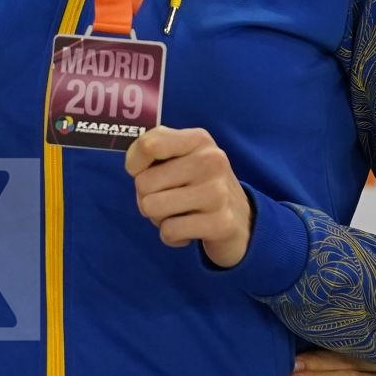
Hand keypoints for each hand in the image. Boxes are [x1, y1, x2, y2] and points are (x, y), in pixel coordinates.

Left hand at [124, 126, 250, 266]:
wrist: (242, 221)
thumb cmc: (198, 185)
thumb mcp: (181, 157)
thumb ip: (152, 150)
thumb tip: (133, 166)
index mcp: (198, 139)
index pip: (148, 145)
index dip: (134, 163)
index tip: (143, 171)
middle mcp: (211, 160)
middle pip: (143, 183)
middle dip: (146, 197)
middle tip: (168, 199)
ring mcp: (217, 192)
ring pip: (152, 208)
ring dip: (157, 218)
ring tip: (178, 214)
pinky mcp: (220, 223)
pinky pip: (169, 231)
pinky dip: (171, 236)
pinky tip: (188, 230)